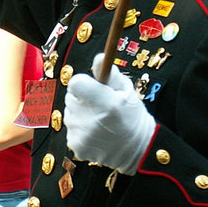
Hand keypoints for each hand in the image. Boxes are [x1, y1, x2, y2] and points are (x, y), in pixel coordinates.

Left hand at [64, 54, 155, 174]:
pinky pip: (71, 130)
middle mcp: (90, 119)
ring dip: (80, 114)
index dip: (83, 83)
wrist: (137, 149)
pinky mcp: (77, 146)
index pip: (75, 83)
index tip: (92, 88)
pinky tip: (96, 133)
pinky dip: (80, 130)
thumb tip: (98, 57)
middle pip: (70, 98)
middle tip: (99, 105)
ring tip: (99, 120)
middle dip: (82, 98)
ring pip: (70, 113)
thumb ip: (110, 74)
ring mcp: (81, 135)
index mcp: (104, 102)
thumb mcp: (127, 91)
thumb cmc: (133, 116)